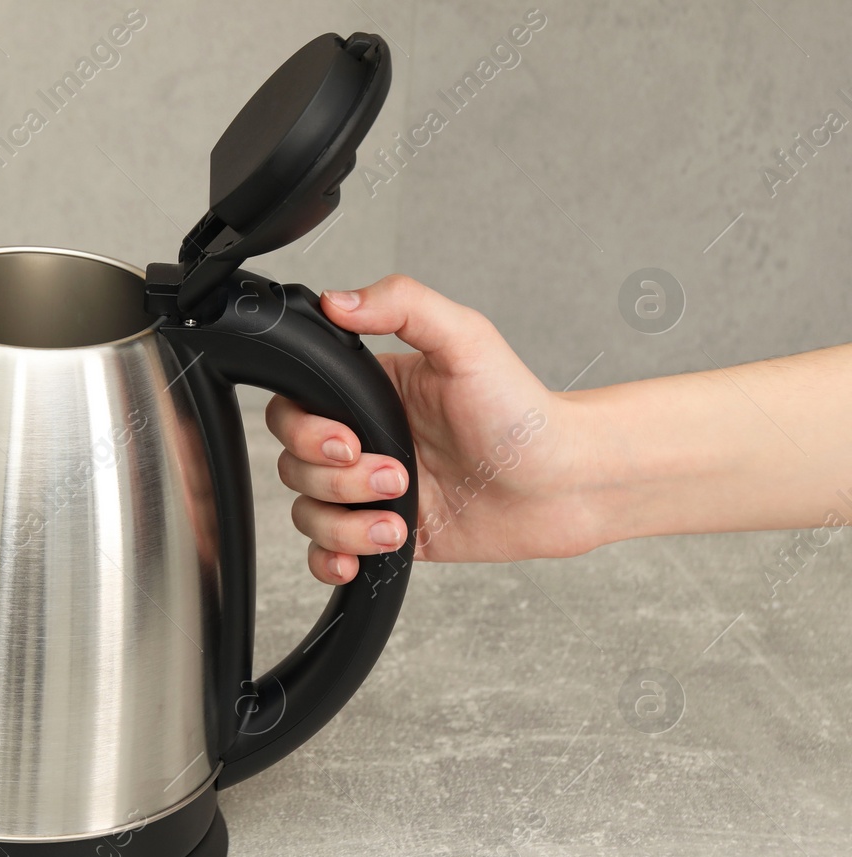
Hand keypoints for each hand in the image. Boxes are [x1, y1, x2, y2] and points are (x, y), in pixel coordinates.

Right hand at [267, 275, 601, 584]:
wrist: (563, 485)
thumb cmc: (523, 413)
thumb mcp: (467, 340)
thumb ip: (404, 305)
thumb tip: (338, 299)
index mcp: (370, 394)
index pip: (293, 409)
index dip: (307, 431)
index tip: (351, 440)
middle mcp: (365, 441)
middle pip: (294, 466)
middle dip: (340, 481)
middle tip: (399, 475)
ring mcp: (372, 492)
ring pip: (308, 512)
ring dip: (346, 523)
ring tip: (400, 517)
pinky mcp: (385, 535)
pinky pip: (325, 552)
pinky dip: (330, 558)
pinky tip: (358, 557)